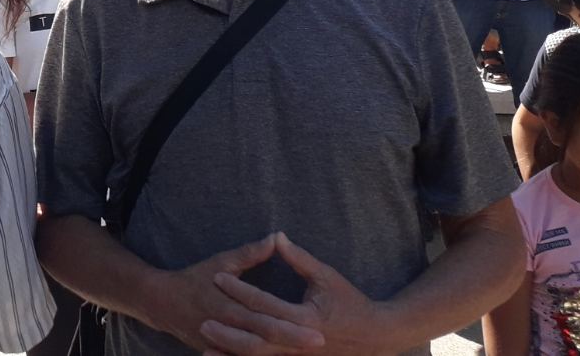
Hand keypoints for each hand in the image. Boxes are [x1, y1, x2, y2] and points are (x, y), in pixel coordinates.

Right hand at [143, 234, 315, 351]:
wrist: (162, 303)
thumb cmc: (195, 279)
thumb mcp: (221, 262)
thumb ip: (249, 254)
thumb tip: (276, 237)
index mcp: (228, 306)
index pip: (265, 318)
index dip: (291, 326)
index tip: (318, 329)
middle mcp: (226, 328)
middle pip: (264, 340)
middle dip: (292, 343)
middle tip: (319, 342)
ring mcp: (221, 344)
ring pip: (254, 354)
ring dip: (279, 354)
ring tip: (305, 353)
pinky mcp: (218, 351)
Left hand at [200, 233, 393, 354]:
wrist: (377, 337)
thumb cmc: (351, 303)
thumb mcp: (326, 276)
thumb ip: (299, 259)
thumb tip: (276, 236)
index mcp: (305, 317)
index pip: (264, 302)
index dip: (239, 289)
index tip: (217, 276)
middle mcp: (299, 342)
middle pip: (257, 338)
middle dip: (229, 332)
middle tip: (203, 321)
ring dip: (233, 355)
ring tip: (206, 348)